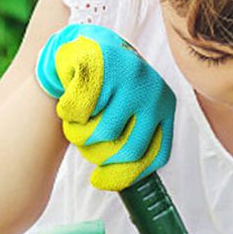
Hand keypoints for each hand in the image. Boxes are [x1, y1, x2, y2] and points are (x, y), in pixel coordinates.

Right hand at [36, 24, 175, 190]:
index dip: (125, 176)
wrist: (83, 45)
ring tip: (77, 123)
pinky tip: (69, 103)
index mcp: (165, 106)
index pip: (155, 156)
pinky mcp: (100, 64)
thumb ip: (134, 143)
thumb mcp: (130, 114)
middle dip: (98, 157)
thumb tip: (127, 188)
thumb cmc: (106, 91)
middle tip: (85, 149)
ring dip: (79, 136)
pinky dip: (67, 114)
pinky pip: (78, 112)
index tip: (101, 181)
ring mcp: (128, 75)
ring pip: (101, 134)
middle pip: (127, 151)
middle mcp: (152, 90)